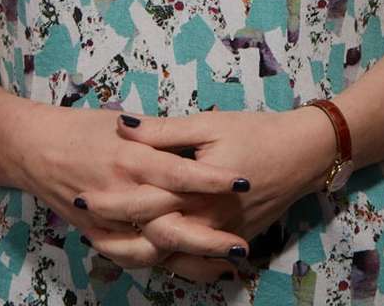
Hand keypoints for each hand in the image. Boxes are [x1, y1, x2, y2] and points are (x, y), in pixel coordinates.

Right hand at [0, 94, 254, 282]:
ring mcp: (107, 219)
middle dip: (208, 235)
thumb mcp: (123, 122)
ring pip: (154, 246)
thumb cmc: (81, 127)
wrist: (32, 146)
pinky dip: (160, 264)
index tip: (243, 183)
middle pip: (171, 220)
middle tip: (242, 244)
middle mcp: (120, 191)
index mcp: (130, 157)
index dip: (212, 180)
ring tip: (223, 261)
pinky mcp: (96, 235)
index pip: (180, 173)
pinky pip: (131, 257)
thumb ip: (158, 137)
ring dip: (191, 256)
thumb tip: (192, 144)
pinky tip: (185, 265)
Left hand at [81, 104, 336, 280]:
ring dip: (138, 251)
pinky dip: (169, 257)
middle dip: (115, 233)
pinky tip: (148, 249)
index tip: (79, 196)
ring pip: (172, 256)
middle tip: (83, 225)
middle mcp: (206, 220)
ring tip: (105, 243)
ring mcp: (220, 237)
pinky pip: (195, 259)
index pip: (142, 202)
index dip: (108, 202)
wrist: (303, 155)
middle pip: (151, 235)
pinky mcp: (232, 242)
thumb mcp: (208, 124)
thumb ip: (164, 131)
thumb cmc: (254, 132)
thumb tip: (124, 126)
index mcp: (195, 189)